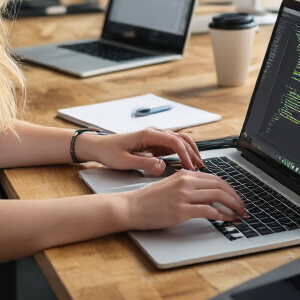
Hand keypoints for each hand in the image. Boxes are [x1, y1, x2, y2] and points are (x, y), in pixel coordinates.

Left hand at [81, 128, 203, 173]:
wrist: (99, 146)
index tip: (189, 166)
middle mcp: (154, 133)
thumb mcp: (124, 161)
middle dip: (192, 152)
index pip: (174, 141)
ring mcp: (154, 137)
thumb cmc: (109, 152)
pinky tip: (185, 163)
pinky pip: (172, 146)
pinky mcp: (153, 143)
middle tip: (199, 166)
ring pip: (179, 140)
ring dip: (189, 151)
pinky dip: (182, 153)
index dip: (184, 154)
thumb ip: (144, 163)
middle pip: (181, 138)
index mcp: (148, 135)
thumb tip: (162, 166)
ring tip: (196, 164)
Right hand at [124, 170, 246, 228]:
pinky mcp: (181, 211)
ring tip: (239, 214)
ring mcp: (184, 196)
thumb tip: (207, 193)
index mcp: (185, 175)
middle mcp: (186, 182)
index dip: (230, 189)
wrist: (130, 207)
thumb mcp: (171, 185)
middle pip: (220, 186)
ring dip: (232, 206)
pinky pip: (208, 211)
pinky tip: (226, 219)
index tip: (236, 198)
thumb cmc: (148, 199)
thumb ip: (189, 186)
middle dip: (235, 198)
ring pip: (218, 197)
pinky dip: (221, 215)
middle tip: (243, 207)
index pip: (216, 179)